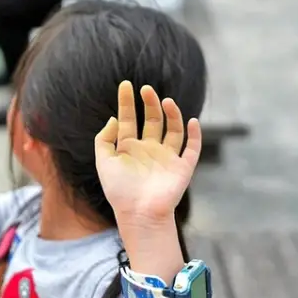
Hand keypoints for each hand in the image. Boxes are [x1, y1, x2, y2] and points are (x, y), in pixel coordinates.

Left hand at [94, 81, 201, 227]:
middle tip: (146, 89)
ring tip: (165, 101)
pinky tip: (191, 120)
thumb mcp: (104, 161)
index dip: (127, 102)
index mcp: (129, 148)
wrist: (139, 213)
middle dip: (150, 103)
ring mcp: (167, 158)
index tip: (126, 85)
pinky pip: (192, 148)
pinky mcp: (182, 167)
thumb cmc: (119, 190)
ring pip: (173, 130)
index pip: (129, 119)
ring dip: (171, 114)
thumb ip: (104, 139)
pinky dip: (194, 134)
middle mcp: (149, 150)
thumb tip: (114, 118)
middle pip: (152, 120)